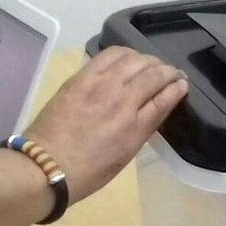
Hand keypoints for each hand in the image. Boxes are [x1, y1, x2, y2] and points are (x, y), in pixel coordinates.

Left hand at [24, 46, 187, 203]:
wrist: (42, 168)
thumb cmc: (86, 171)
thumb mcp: (125, 155)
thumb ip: (145, 126)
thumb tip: (159, 104)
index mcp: (135, 127)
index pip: (166, 96)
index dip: (178, 87)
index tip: (183, 84)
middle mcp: (122, 100)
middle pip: (155, 73)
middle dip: (169, 71)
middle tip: (171, 74)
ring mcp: (101, 85)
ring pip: (136, 59)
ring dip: (150, 60)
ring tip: (151, 65)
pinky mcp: (82, 77)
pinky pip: (111, 54)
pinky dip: (127, 53)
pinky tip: (129, 58)